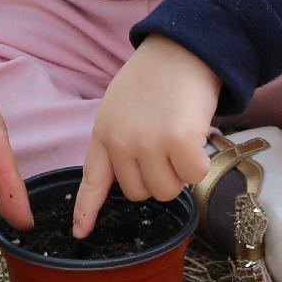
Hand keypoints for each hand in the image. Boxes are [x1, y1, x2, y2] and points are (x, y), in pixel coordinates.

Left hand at [72, 36, 220, 235]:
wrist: (183, 47)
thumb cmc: (157, 77)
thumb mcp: (121, 106)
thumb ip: (120, 140)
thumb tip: (132, 177)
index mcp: (103, 133)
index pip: (92, 181)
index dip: (87, 211)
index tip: (80, 234)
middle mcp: (121, 141)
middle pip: (140, 194)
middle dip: (159, 177)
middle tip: (168, 145)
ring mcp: (148, 142)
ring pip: (167, 191)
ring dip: (181, 172)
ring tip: (181, 136)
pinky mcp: (178, 141)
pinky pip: (194, 177)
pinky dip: (201, 163)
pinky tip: (197, 135)